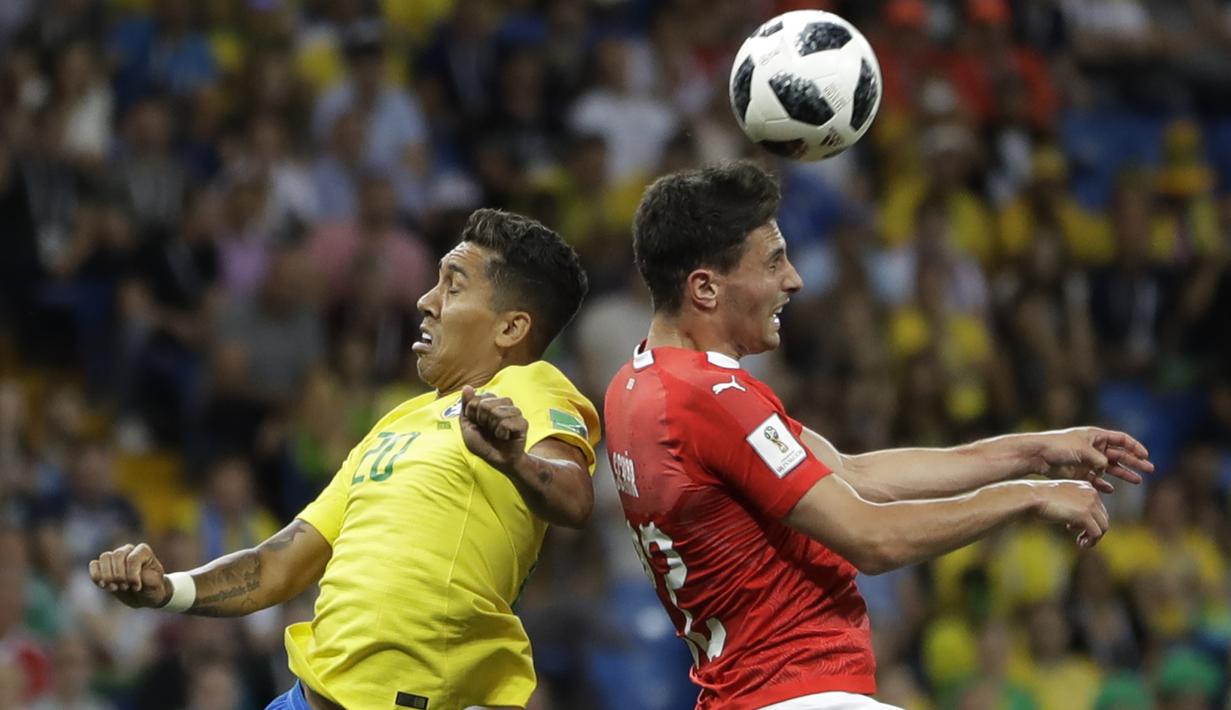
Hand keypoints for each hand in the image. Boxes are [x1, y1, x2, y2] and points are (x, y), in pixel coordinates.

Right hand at [87, 543, 169, 608]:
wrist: (145, 595)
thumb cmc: (153, 587)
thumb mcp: (156, 584)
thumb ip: (147, 578)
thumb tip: (135, 574)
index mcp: (143, 551)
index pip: (132, 558)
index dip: (132, 575)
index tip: (137, 587)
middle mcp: (128, 550)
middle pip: (117, 555)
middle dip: (119, 576)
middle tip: (125, 587)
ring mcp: (115, 557)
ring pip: (104, 557)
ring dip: (108, 576)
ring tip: (115, 588)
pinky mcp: (104, 567)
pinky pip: (93, 565)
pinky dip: (96, 576)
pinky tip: (103, 586)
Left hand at [460, 385, 528, 471]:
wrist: (499, 460)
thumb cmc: (483, 444)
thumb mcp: (468, 426)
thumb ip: (466, 406)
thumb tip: (466, 387)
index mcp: (491, 401)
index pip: (477, 398)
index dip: (473, 414)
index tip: (478, 423)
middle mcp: (504, 404)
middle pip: (486, 404)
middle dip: (482, 421)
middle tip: (488, 430)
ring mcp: (515, 412)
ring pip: (497, 412)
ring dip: (492, 427)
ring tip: (497, 433)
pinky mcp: (523, 423)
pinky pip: (507, 423)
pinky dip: (501, 433)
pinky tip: (505, 437)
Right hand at [1032, 480, 1108, 547]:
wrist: (1032, 496)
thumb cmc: (1040, 498)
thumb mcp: (1062, 498)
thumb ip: (1074, 505)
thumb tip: (1081, 523)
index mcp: (1086, 486)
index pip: (1098, 508)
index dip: (1088, 520)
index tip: (1072, 526)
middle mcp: (1091, 493)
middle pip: (1103, 517)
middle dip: (1092, 529)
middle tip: (1079, 537)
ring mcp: (1089, 504)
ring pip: (1103, 526)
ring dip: (1094, 538)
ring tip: (1082, 543)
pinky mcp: (1085, 515)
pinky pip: (1096, 533)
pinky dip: (1091, 541)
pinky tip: (1080, 544)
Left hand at [1033, 427, 1153, 493]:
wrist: (1038, 455)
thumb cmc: (1058, 447)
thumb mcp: (1082, 449)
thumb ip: (1098, 458)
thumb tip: (1106, 467)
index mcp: (1096, 435)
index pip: (1121, 439)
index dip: (1135, 446)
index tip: (1146, 455)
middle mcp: (1094, 447)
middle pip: (1119, 454)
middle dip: (1134, 461)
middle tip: (1150, 469)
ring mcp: (1088, 460)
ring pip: (1110, 468)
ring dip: (1123, 473)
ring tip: (1138, 480)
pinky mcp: (1080, 472)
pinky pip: (1096, 479)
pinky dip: (1103, 485)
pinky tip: (1110, 490)